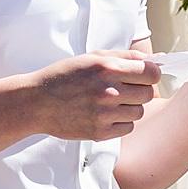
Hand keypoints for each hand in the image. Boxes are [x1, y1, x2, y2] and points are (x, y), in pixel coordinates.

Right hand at [28, 47, 162, 140]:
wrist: (36, 102)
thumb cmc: (63, 76)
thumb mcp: (91, 57)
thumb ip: (123, 56)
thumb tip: (152, 61)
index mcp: (107, 68)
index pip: (151, 73)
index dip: (150, 74)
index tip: (143, 76)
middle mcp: (108, 91)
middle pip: (148, 94)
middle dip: (139, 91)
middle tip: (124, 90)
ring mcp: (104, 113)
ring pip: (139, 112)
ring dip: (129, 107)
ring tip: (111, 103)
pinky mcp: (100, 132)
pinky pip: (127, 128)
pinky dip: (120, 122)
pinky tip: (105, 115)